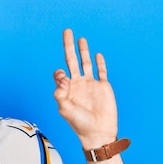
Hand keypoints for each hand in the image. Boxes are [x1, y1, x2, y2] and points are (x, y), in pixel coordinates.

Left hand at [53, 29, 117, 148]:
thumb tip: (62, 79)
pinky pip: (101, 71)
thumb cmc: (79, 123)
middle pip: (72, 60)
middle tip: (67, 31)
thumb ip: (60, 94)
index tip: (65, 81)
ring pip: (86, 63)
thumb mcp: (65, 110)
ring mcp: (90, 84)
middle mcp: (78, 84)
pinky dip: (99, 63)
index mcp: (67, 89)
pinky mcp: (103, 86)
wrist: (98, 132)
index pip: (60, 73)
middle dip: (68, 46)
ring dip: (83, 50)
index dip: (60, 73)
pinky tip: (96, 55)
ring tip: (80, 38)